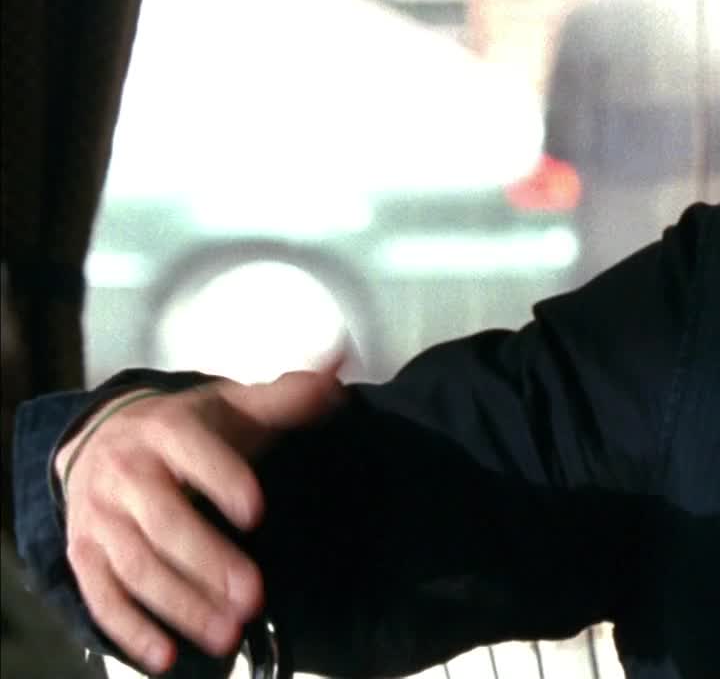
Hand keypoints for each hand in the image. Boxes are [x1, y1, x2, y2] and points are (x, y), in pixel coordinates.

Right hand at [58, 365, 346, 673]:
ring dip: (180, 604)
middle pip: (164, 522)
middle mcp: (126, 474)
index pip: (193, 453)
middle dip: (208, 562)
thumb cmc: (186, 428)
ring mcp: (100, 518)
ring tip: (227, 632)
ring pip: (136, 566)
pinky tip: (166, 655)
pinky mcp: (85, 556)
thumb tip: (340, 365)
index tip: (256, 510)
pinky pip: (102, 597)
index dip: (222, 479)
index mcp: (166, 430)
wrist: (102, 438)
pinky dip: (131, 630)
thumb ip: (288, 394)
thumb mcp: (233, 405)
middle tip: (253, 596)